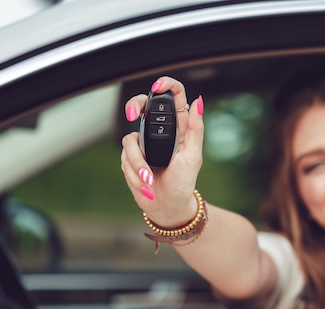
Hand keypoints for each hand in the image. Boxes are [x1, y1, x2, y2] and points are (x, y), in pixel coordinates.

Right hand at [121, 76, 204, 226]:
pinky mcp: (131, 157)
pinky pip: (125, 158)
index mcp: (178, 127)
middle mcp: (159, 131)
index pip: (173, 97)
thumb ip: (195, 129)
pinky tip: (145, 185)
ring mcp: (143, 144)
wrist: (168, 207)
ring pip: (130, 140)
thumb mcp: (193, 156)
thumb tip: (199, 101)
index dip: (165, 85)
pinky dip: (134, 173)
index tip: (158, 86)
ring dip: (138, 163)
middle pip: (142, 105)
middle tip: (132, 116)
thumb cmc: (184, 182)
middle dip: (134, 106)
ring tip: (149, 180)